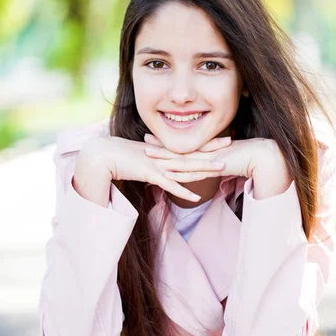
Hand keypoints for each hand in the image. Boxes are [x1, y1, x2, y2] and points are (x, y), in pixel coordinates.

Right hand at [78, 135, 230, 203]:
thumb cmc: (122, 157)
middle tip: (231, 144)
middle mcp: (164, 156)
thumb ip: (157, 160)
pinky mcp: (150, 175)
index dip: (208, 143)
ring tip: (221, 169)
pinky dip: (183, 191)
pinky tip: (196, 198)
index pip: (190, 146)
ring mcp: (158, 165)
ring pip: (185, 168)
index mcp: (164, 150)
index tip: (224, 138)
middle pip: (192, 153)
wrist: (104, 156)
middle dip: (212, 150)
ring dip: (203, 169)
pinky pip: (170, 186)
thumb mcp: (144, 157)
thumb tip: (166, 165)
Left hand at [144, 134, 292, 198]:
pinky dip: (181, 173)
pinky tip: (168, 174)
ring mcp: (209, 158)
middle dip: (161, 145)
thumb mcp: (230, 158)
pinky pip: (194, 171)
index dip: (170, 142)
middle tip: (144, 140)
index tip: (156, 137)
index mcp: (208, 147)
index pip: (185, 144)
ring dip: (165, 158)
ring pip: (182, 158)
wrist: (263, 157)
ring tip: (148, 155)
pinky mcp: (214, 166)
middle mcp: (207, 150)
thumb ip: (220, 161)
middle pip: (180, 148)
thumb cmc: (250, 157)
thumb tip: (216, 164)